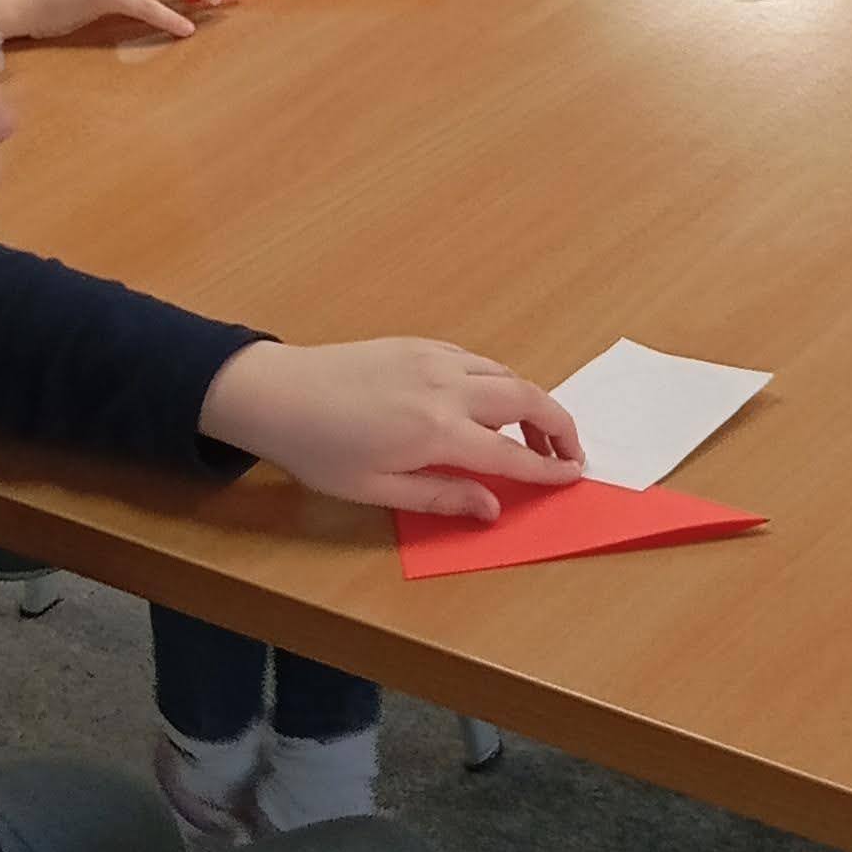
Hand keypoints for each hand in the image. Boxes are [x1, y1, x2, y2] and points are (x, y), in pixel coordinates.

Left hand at [200, 337, 585, 518]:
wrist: (278, 394)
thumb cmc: (321, 451)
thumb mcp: (377, 490)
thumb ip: (441, 497)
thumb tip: (492, 507)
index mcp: (437, 432)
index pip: (512, 452)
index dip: (548, 468)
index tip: (573, 477)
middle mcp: (447, 388)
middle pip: (527, 398)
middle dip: (559, 426)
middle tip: (569, 454)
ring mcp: (436, 359)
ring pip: (506, 373)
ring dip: (531, 401)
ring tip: (533, 432)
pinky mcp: (421, 344)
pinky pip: (477, 360)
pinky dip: (498, 380)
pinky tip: (488, 402)